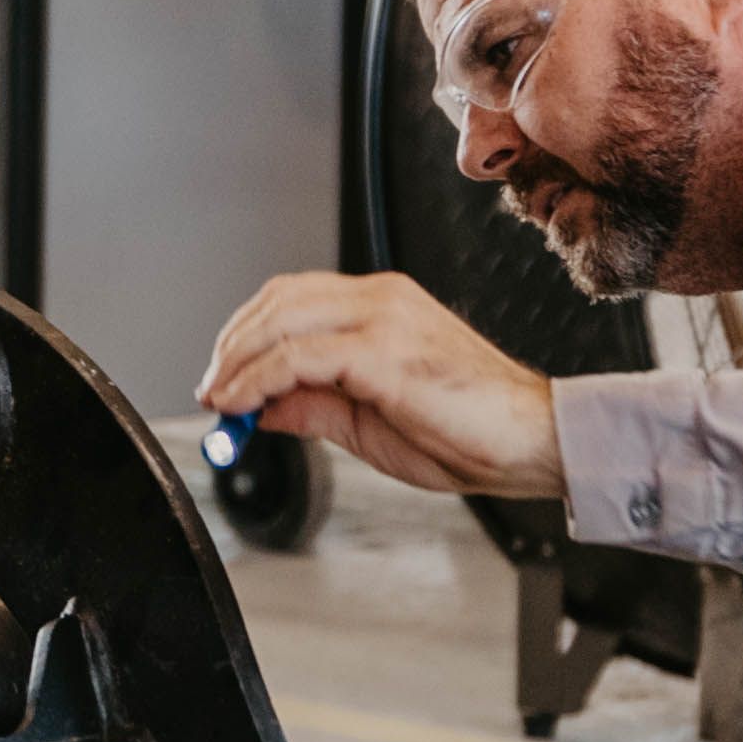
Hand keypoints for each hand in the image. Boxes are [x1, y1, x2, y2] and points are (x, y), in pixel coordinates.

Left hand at [198, 272, 564, 502]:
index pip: (294, 298)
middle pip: (279, 300)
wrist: (531, 443)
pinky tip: (243, 404)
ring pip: (281, 321)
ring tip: (219, 400)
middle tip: (211, 390)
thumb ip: (314, 404)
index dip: (248, 333)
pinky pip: (297, 356)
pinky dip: (258, 380)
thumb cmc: (469, 432)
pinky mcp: (382, 351)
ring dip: (237, 361)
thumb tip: (261, 407)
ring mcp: (382, 318)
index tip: (223, 377)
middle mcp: (381, 299)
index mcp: (384, 305)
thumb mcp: (369, 421)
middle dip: (232, 345)